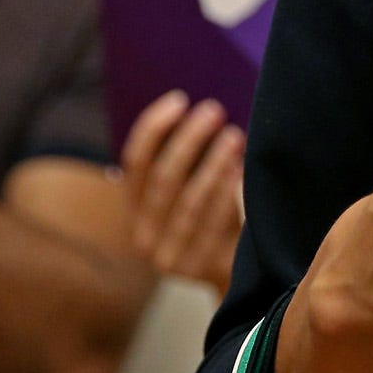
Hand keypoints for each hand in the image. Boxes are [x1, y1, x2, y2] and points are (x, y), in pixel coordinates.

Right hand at [121, 90, 245, 295]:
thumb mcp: (189, 189)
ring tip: (233, 136)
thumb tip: (197, 110)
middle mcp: (142, 236)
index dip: (153, 129)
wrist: (232, 273)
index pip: (134, 163)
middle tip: (213, 110)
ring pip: (189, 202)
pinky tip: (239, 170)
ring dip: (212, 164)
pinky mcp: (197, 269)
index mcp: (133, 211)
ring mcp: (168, 257)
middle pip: (162, 179)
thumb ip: (186, 159)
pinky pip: (213, 224)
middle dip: (188, 140)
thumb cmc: (212, 217)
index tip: (179, 100)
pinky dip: (226, 193)